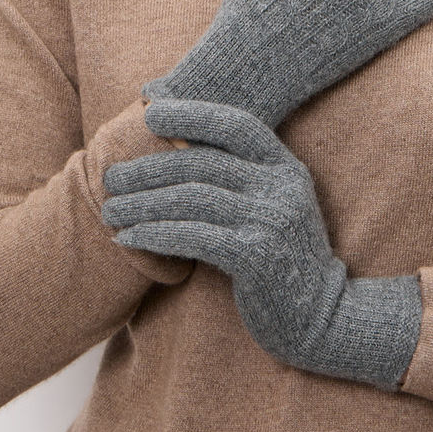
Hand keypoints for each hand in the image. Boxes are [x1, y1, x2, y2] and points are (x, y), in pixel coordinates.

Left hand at [102, 98, 422, 391]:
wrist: (321, 319)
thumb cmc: (283, 261)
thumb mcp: (273, 208)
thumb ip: (242, 180)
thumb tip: (178, 149)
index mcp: (285, 167)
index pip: (236, 125)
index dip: (192, 114)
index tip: (150, 112)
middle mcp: (282, 186)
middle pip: (203, 163)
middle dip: (149, 168)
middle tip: (112, 178)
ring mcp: (272, 218)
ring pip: (192, 198)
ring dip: (143, 204)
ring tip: (111, 210)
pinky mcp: (257, 254)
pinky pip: (193, 236)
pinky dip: (154, 234)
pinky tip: (128, 239)